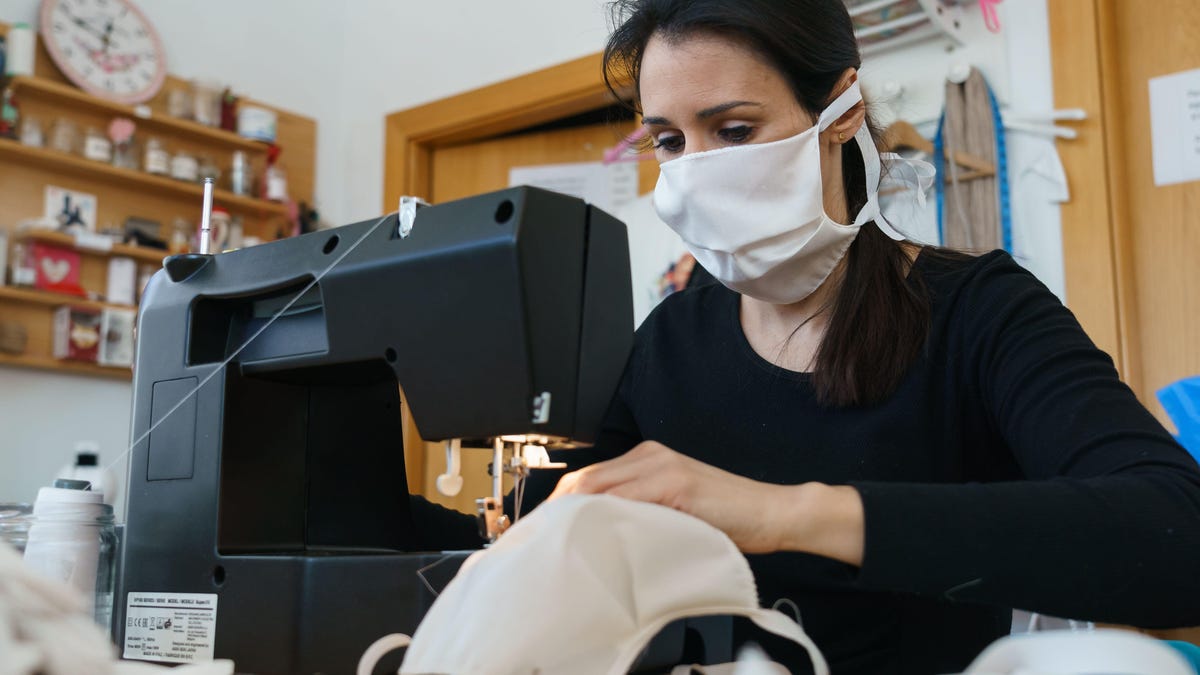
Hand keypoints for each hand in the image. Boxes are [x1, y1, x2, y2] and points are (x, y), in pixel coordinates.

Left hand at [548, 441, 798, 552]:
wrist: (771, 512)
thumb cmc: (727, 519)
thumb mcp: (674, 511)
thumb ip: (640, 512)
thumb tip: (595, 537)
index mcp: (647, 459)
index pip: (587, 478)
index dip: (557, 505)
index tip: (541, 532)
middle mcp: (650, 456)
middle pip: (584, 479)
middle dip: (554, 511)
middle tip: (537, 542)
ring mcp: (663, 467)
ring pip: (598, 487)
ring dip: (570, 515)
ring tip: (554, 544)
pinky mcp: (678, 483)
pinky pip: (627, 499)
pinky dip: (602, 517)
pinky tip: (590, 539)